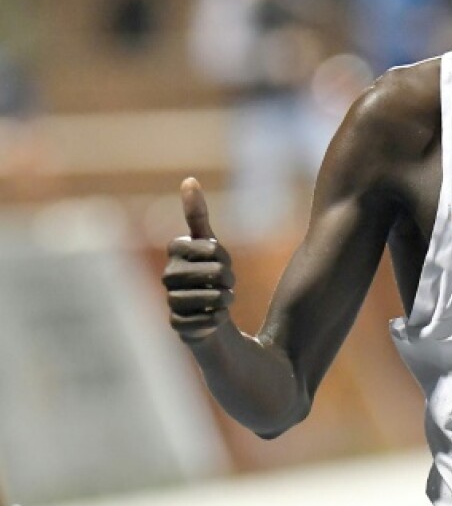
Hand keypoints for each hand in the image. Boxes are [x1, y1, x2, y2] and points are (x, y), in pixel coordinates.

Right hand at [163, 178, 234, 341]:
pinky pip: (208, 320)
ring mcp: (171, 301)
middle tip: (228, 283)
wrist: (209, 317)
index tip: (222, 260)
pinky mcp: (178, 325)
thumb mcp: (209, 246)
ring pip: (211, 297)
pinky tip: (216, 317)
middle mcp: (168, 276)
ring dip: (225, 298)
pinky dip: (219, 318)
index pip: (211, 248)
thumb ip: (197, 216)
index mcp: (175, 252)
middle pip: (214, 273)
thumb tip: (189, 179)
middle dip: (229, 278)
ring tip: (222, 299)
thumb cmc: (209, 276)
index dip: (222, 256)